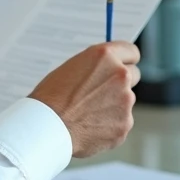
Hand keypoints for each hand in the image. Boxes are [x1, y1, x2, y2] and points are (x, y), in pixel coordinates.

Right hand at [29, 42, 139, 157]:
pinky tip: (88, 127)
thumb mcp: (72, 68)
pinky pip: (121, 122)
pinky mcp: (125, 124)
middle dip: (121, 83)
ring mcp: (125, 101)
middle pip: (133, 75)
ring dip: (112, 106)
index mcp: (104, 56)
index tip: (125, 65)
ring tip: (86, 114)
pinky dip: (109, 125)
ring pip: (125, 101)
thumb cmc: (51, 97)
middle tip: (101, 93)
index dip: (127, 59)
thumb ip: (96, 68)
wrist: (47, 127)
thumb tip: (107, 71)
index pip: (131, 51)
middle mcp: (120, 75)